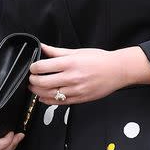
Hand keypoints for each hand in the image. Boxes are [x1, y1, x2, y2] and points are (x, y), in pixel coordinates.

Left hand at [29, 43, 149, 104]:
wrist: (117, 71)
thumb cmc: (99, 60)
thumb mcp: (77, 52)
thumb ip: (57, 51)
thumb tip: (43, 47)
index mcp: (70, 63)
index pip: (43, 67)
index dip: (34, 67)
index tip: (33, 67)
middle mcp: (72, 77)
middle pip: (43, 82)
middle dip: (33, 80)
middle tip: (32, 77)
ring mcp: (75, 90)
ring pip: (49, 94)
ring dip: (37, 91)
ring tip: (35, 87)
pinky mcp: (79, 99)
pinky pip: (59, 102)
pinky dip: (47, 100)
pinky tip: (43, 96)